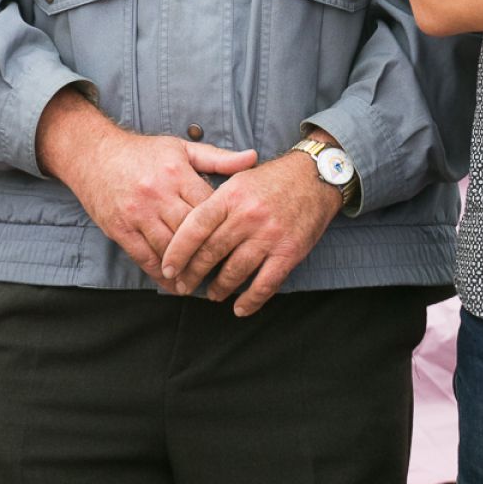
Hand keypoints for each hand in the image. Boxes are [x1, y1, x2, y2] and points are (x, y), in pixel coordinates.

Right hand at [35, 89, 256, 282]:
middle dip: (208, 252)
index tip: (238, 241)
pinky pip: (143, 257)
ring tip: (202, 284)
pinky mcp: (120, 229)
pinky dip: (160, 274)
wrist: (95, 155)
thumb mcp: (181, 148)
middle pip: (191, 231)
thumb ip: (218, 158)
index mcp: (177, 173)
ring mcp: (138, 214)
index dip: (225, 226)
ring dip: (186, 269)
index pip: (209, 206)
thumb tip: (253, 158)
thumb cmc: (143, 152)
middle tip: (227, 271)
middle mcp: (158, 194)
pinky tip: (173, 283)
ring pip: (168, 248)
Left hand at [160, 151, 342, 315]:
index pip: (195, 227)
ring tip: (212, 294)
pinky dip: (250, 300)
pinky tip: (240, 307)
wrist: (315, 176)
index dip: (177, 251)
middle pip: (211, 252)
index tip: (168, 268)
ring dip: (219, 288)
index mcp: (231, 195)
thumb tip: (184, 229)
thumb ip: (214, 203)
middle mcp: (248, 215)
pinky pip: (265, 284)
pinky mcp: (289, 252)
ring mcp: (270, 235)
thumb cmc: (272, 179)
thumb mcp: (239, 179)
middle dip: (192, 274)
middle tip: (183, 286)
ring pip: (234, 272)